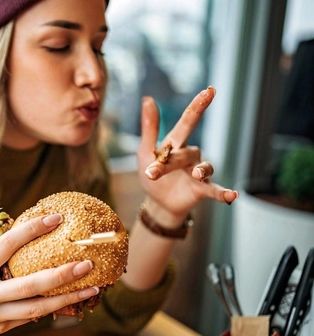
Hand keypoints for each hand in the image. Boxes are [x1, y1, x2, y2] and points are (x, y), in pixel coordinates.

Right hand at [0, 214, 97, 335]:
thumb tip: (35, 239)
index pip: (8, 244)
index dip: (33, 228)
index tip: (57, 218)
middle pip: (31, 285)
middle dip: (63, 274)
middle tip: (87, 263)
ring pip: (37, 308)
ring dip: (68, 298)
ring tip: (91, 288)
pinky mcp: (0, 330)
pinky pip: (32, 319)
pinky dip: (53, 309)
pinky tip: (72, 301)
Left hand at [137, 87, 238, 220]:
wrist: (157, 201)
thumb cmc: (151, 171)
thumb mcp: (145, 151)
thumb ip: (150, 127)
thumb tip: (148, 98)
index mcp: (175, 143)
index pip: (188, 121)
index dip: (198, 106)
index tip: (209, 90)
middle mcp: (190, 154)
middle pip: (184, 153)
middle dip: (169, 162)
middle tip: (152, 171)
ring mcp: (197, 172)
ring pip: (202, 168)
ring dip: (200, 170)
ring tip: (196, 174)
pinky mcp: (201, 190)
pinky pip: (214, 190)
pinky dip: (223, 193)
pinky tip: (233, 195)